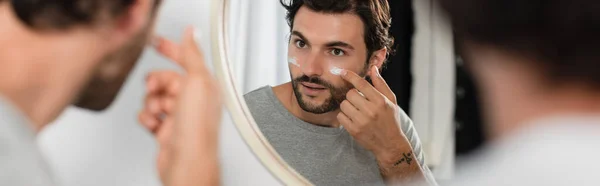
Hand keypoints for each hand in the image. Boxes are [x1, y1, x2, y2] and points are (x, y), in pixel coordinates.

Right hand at [138, 26, 221, 185]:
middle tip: (153, 86)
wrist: (186, 162)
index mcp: (205, 86)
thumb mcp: (197, 82)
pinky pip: (150, 116)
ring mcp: (180, 116)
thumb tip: (191, 33)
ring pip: (156, 97)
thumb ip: (192, 55)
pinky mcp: (167, 131)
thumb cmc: (197, 128)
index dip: (171, 48)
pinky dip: (146, 117)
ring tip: (156, 110)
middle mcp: (195, 100)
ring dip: (151, 101)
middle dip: (156, 81)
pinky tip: (152, 123)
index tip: (156, 42)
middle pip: (167, 79)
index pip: (188, 60)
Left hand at [337, 66, 409, 164]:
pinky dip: (344, 116)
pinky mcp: (354, 130)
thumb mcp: (391, 101)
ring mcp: (362, 122)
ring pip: (344, 104)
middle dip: (352, 95)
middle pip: (350, 94)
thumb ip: (381, 84)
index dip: (350, 76)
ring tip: (357, 110)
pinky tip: (353, 118)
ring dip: (348, 106)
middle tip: (358, 100)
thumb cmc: (390, 119)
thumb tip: (373, 68)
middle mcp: (371, 111)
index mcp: (380, 101)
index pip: (361, 84)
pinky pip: (340, 116)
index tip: (342, 72)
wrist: (389, 144)